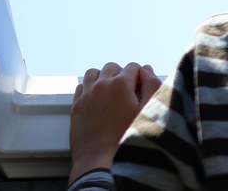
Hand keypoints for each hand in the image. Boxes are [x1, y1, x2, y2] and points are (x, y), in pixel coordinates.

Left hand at [68, 62, 160, 183]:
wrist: (100, 160)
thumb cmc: (127, 137)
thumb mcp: (147, 110)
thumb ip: (151, 85)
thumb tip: (146, 70)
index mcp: (121, 83)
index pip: (133, 67)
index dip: (140, 77)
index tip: (140, 90)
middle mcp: (102, 84)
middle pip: (112, 67)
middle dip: (121, 74)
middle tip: (126, 92)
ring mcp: (86, 94)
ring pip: (93, 73)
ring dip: (102, 78)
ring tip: (109, 92)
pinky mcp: (75, 105)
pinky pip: (81, 86)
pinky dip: (89, 87)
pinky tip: (96, 99)